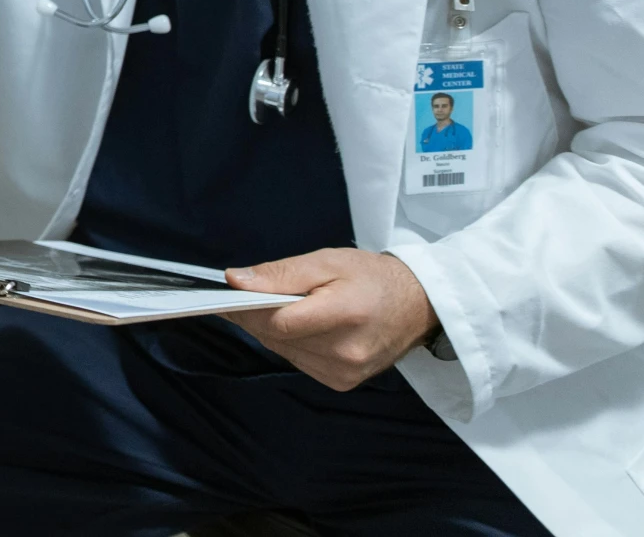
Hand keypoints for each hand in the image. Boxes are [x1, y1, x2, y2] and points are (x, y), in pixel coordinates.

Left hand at [223, 247, 439, 389]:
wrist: (418, 305)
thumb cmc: (372, 277)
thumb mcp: (327, 261)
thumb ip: (280, 273)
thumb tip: (235, 281)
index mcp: (344, 316)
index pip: (278, 322)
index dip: (246, 308)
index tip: (225, 293)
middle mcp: (345, 352)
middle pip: (276, 337)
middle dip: (253, 315)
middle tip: (242, 294)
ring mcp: (345, 373)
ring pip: (282, 350)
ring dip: (271, 329)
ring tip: (277, 305)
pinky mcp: (342, 382)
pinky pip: (297, 361)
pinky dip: (288, 343)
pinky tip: (298, 325)